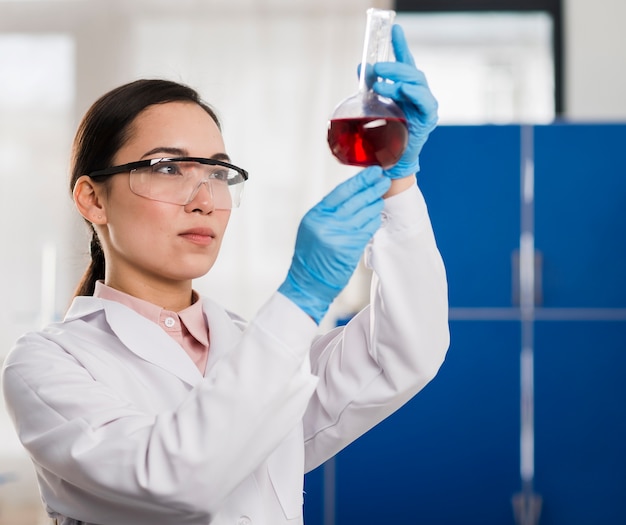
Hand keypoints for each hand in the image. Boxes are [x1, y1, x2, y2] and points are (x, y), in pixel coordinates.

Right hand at [278, 167, 390, 323]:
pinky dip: (374, 221)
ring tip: (381, 196)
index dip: (358, 181)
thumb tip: (350, 196)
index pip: (340, 192)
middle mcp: (327, 224)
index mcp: (316, 216)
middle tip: (383, 179)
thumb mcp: (312, 228)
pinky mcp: (350, 248)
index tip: (372, 172)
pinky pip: (367, 230)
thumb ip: (328, 213)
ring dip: (375, 204)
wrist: (308, 283)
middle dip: (372, 188)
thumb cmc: (310, 255)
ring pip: (364, 214)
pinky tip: (377, 216)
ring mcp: (339, 236)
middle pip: (355, 200)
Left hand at [372, 24, 438, 178]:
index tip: (394, 29)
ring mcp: (425, 106)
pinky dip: (413, 93)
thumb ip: (372, 86)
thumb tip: (362, 67)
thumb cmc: (385, 135)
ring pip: (417, 83)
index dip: (400, 46)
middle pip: (411, 71)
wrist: (392, 161)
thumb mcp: (375, 106)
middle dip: (394, 65)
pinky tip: (401, 90)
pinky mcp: (428, 118)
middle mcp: (419, 94)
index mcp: (407, 90)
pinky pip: (424, 101)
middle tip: (376, 66)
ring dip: (398, 78)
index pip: (405, 63)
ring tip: (380, 82)